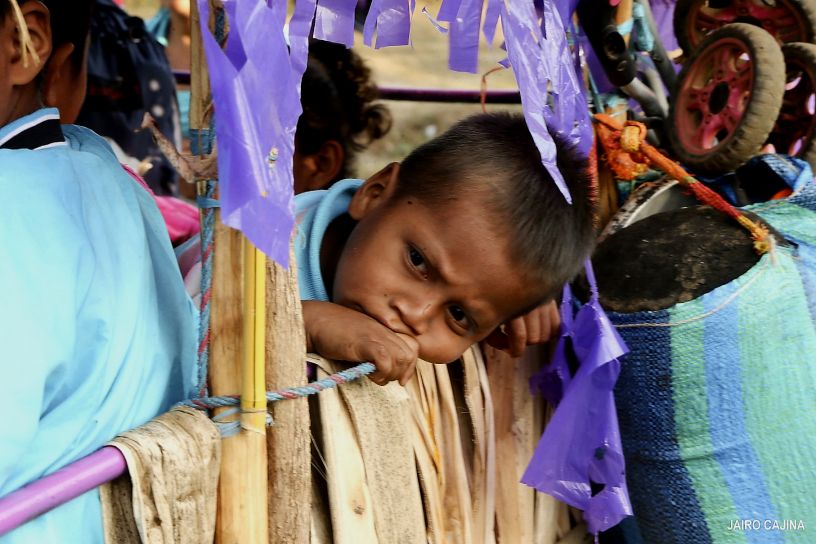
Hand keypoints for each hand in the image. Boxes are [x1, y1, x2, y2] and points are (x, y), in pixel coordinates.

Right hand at [302, 300, 418, 385]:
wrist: (313, 321)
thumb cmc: (331, 333)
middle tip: (383, 378)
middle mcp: (383, 330)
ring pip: (401, 359)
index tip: (400, 379)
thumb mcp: (359, 339)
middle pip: (410, 354)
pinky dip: (381, 372)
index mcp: (383, 328)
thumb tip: (382, 369)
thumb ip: (373, 349)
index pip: (412, 346)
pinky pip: (385, 361)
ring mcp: (375, 335)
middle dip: (401, 372)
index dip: (410, 365)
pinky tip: (369, 374)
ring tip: (374, 376)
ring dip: (390, 374)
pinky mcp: (364, 342)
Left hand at [484, 300, 560, 356]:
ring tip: (525, 332)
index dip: (515, 350)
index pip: (520, 337)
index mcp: (512, 307)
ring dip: (535, 338)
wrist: (504, 272)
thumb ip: (494, 334)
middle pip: (534, 338)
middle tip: (514, 340)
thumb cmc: (492, 295)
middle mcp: (530, 304)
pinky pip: (556, 324)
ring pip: (546, 333)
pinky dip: (548, 331)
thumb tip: (506, 348)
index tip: (511, 352)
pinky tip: (538, 328)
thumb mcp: (487, 315)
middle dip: (523, 344)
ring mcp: (542, 301)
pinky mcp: (550, 300)